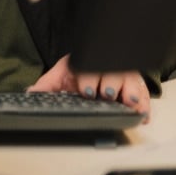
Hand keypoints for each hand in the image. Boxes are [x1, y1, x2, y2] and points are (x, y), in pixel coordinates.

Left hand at [28, 54, 150, 122]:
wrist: (98, 58)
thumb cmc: (80, 70)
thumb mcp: (62, 74)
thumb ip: (47, 85)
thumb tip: (30, 93)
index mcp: (89, 64)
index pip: (90, 69)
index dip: (88, 79)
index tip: (87, 91)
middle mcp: (109, 69)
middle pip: (113, 75)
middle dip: (111, 85)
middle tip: (108, 95)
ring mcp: (125, 77)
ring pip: (132, 84)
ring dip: (132, 94)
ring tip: (131, 105)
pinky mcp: (137, 87)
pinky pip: (145, 95)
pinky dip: (145, 106)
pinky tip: (143, 116)